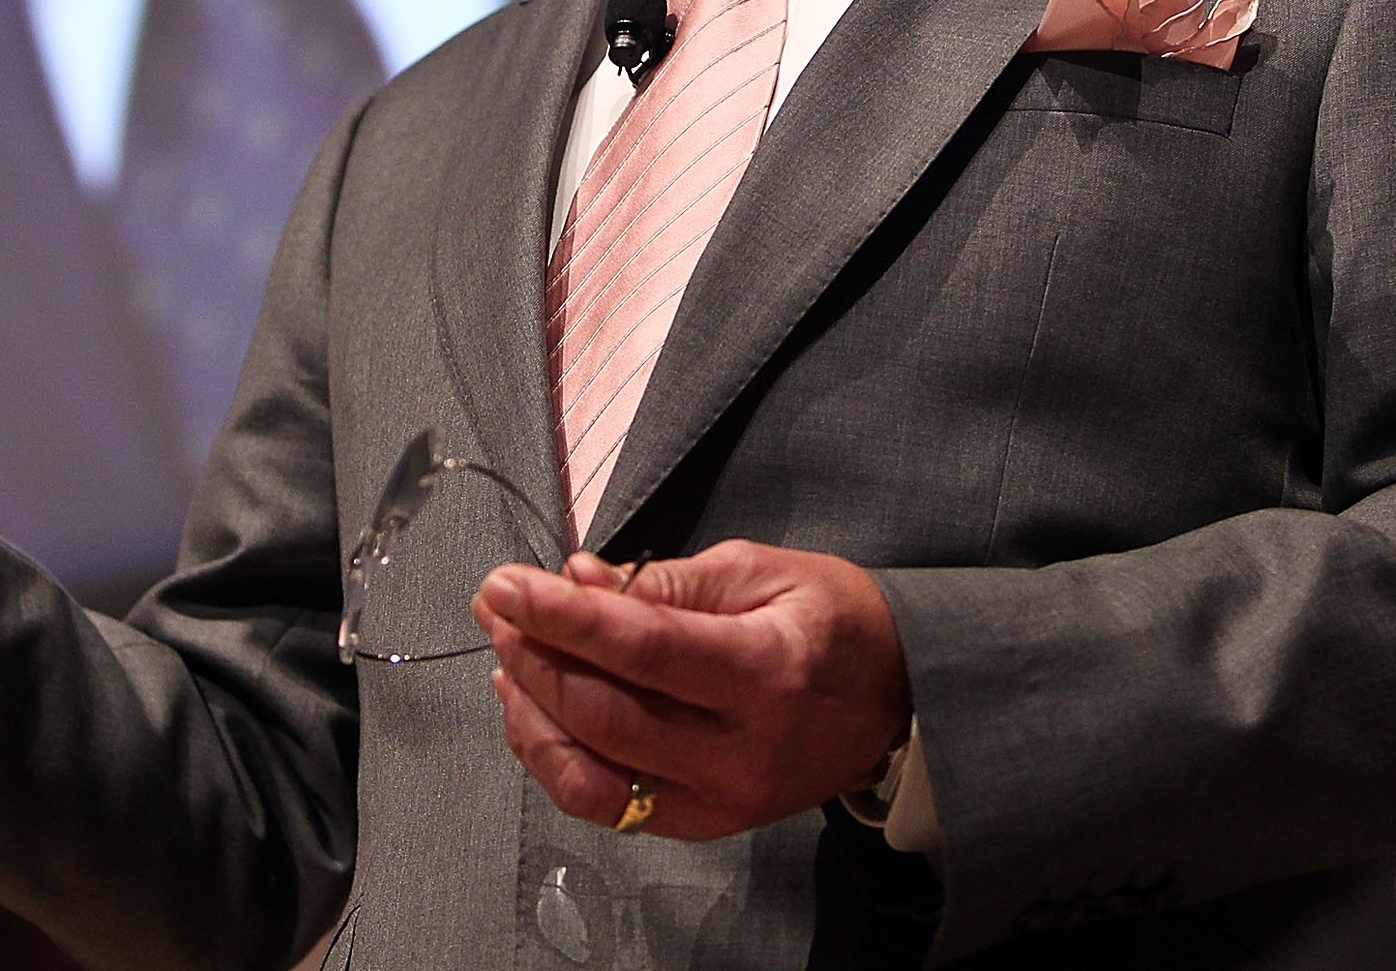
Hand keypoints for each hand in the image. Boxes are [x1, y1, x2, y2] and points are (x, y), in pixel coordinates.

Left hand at [475, 541, 910, 840]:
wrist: (898, 701)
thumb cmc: (835, 623)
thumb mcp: (763, 571)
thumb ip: (666, 584)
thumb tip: (580, 580)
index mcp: (766, 673)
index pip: (641, 648)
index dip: (561, 616)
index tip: (506, 584)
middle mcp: (741, 752)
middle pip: (605, 714)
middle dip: (534, 656)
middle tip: (496, 607)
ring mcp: (720, 801)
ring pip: (591, 775)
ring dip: (531, 712)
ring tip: (507, 654)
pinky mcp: (703, 825)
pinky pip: (606, 805)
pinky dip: (555, 757)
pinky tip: (533, 707)